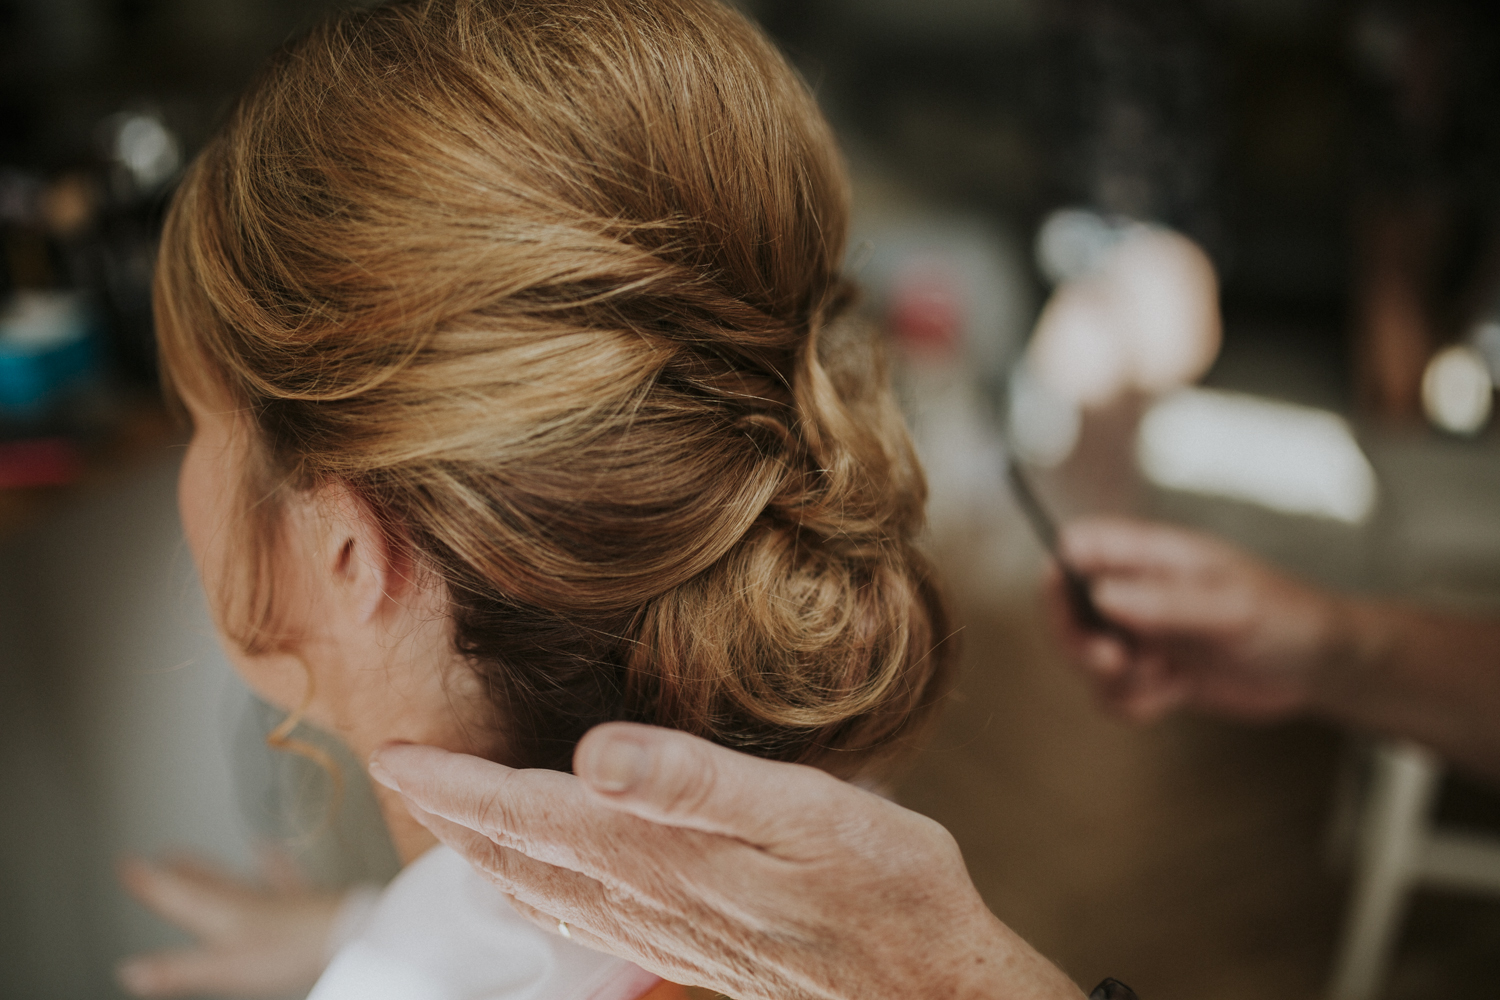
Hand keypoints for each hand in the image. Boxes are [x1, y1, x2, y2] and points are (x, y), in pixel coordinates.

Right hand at [117, 852, 348, 996]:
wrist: (349, 936)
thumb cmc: (290, 950)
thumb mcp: (223, 968)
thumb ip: (176, 970)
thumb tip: (130, 971)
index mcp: (223, 915)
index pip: (178, 896)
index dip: (149, 883)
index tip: (125, 864)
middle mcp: (248, 901)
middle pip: (205, 885)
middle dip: (179, 874)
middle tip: (160, 857)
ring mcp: (277, 900)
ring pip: (235, 880)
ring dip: (211, 870)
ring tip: (193, 858)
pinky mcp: (304, 905)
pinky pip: (281, 879)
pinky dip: (271, 863)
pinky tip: (268, 849)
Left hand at [369, 725, 1083, 999]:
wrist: (925, 988)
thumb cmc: (884, 889)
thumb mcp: (805, 814)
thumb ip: (694, 781)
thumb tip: (592, 753)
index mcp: (659, 855)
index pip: (527, 812)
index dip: (456, 782)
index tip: (394, 750)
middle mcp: (644, 898)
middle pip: (518, 854)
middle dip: (453, 812)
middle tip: (400, 770)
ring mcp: (662, 929)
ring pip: (543, 888)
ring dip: (486, 850)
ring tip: (451, 815)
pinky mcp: (688, 944)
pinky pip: (583, 918)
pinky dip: (538, 889)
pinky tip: (538, 884)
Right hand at [1049, 516, 1345, 722]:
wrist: (1323, 667)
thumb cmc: (1287, 618)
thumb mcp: (1230, 608)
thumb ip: (1165, 601)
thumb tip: (1099, 595)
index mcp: (1153, 556)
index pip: (1083, 545)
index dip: (1062, 569)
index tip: (1069, 598)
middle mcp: (1138, 591)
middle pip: (1068, 608)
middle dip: (1080, 641)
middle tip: (1115, 661)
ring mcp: (1143, 633)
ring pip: (1087, 658)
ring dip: (1114, 679)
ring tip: (1164, 678)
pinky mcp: (1153, 672)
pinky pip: (1114, 693)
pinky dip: (1133, 703)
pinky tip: (1175, 694)